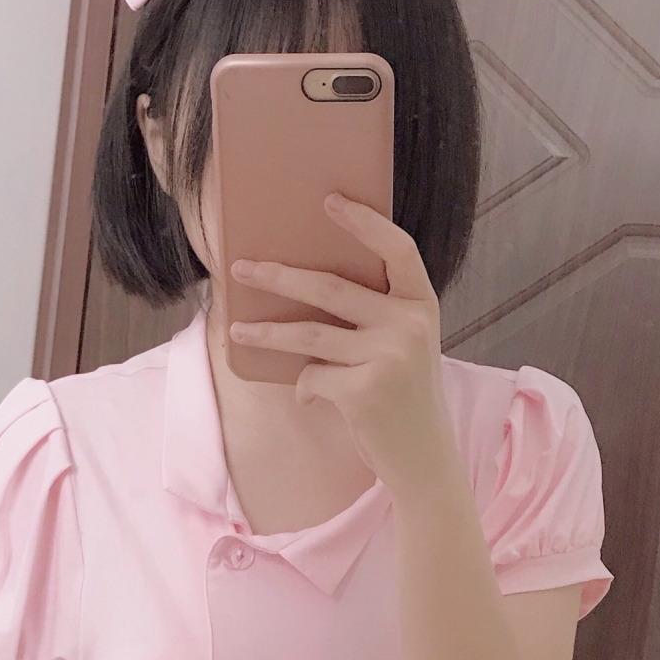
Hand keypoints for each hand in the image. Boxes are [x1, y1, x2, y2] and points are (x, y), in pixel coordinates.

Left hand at [228, 193, 459, 497]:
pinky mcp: (365, 392)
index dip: (365, 223)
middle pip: (331, 287)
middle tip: (240, 268)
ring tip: (236, 331)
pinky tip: (308, 396)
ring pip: (309, 335)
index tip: (330, 201)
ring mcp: (389, 357)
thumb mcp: (404, 346)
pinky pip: (311, 377)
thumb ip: (375, 316)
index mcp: (423, 305)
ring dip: (265, 333)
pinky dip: (302, 387)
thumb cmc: (403, 396)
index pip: (398, 249)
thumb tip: (302, 286)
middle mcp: (410, 325)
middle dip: (278, 277)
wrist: (424, 458)